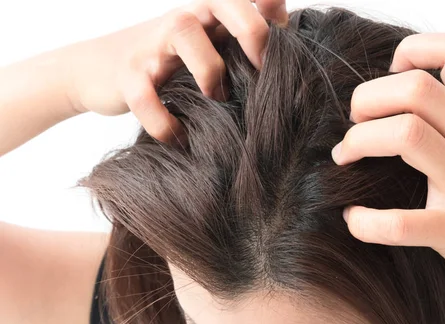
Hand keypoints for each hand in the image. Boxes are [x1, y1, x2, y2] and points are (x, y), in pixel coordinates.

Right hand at [67, 0, 286, 142]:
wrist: (100, 68)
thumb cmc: (173, 62)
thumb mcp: (210, 45)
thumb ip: (245, 43)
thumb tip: (293, 55)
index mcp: (211, 11)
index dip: (274, 12)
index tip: (284, 47)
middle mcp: (186, 18)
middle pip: (225, 1)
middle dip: (253, 33)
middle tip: (263, 71)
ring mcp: (155, 43)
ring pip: (186, 35)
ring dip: (211, 73)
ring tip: (217, 100)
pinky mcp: (129, 74)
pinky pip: (146, 94)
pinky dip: (165, 122)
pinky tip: (178, 137)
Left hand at [332, 33, 444, 323]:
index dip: (411, 51)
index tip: (390, 78)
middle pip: (416, 89)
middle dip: (367, 98)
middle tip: (354, 122)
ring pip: (408, 135)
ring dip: (360, 141)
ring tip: (346, 158)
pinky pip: (403, 222)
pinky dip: (367, 221)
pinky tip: (356, 220)